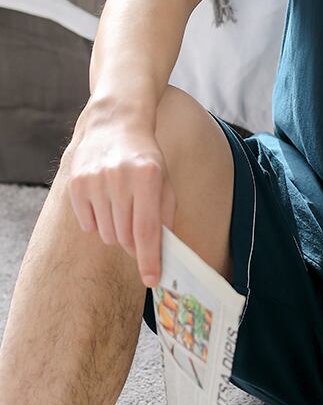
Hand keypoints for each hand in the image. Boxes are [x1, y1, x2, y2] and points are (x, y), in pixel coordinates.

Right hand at [61, 102, 176, 288]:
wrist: (115, 124)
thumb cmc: (145, 158)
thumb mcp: (165, 181)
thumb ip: (166, 217)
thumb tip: (164, 255)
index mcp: (147, 177)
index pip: (147, 230)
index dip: (149, 260)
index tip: (152, 281)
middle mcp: (119, 178)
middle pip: (125, 237)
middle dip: (135, 244)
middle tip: (139, 233)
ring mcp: (94, 180)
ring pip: (106, 234)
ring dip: (117, 232)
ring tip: (123, 208)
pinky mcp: (75, 184)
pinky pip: (87, 225)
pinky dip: (98, 222)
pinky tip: (105, 201)